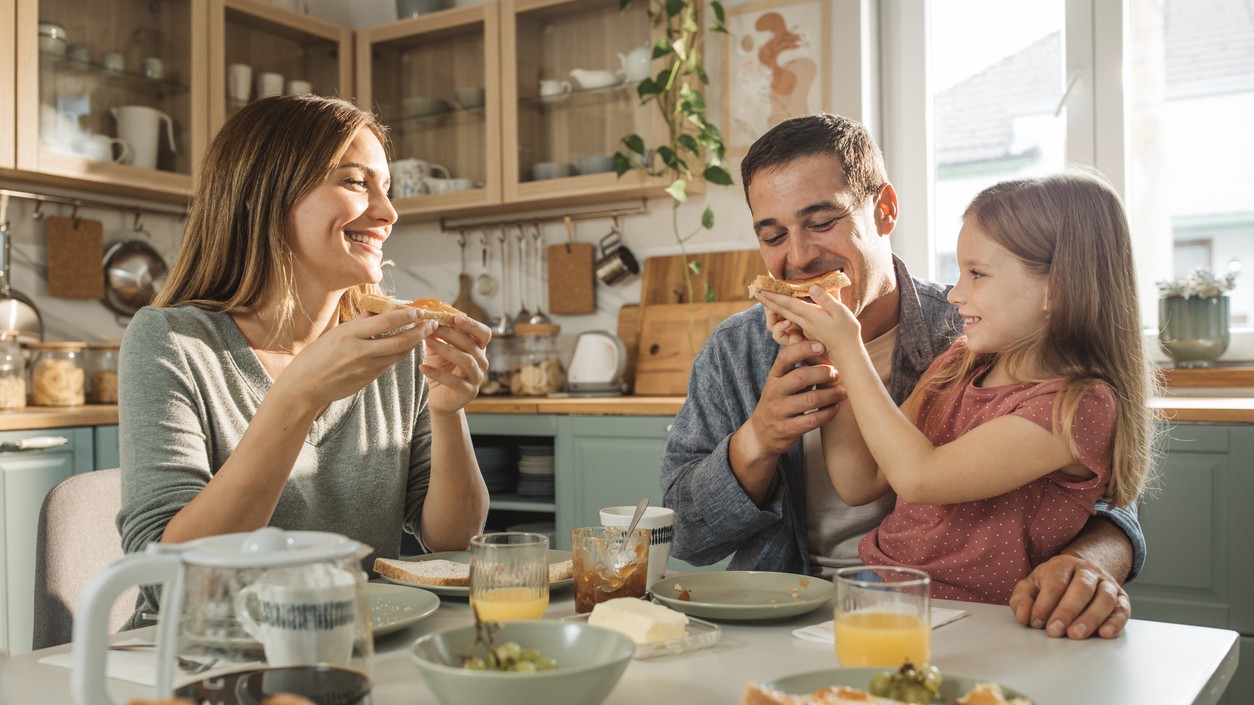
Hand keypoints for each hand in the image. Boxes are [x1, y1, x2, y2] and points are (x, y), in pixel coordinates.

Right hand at [279, 307, 434, 408]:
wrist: (304, 387)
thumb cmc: (316, 356)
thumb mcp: (335, 333)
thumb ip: (359, 323)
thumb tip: (379, 310)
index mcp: (349, 334)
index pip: (385, 322)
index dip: (406, 316)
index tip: (419, 311)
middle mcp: (359, 351)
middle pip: (399, 340)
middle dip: (420, 332)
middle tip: (432, 324)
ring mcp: (365, 367)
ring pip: (397, 354)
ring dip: (414, 343)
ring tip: (424, 333)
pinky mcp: (367, 379)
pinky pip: (389, 364)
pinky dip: (400, 354)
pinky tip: (406, 347)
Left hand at [419, 314, 490, 414]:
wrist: (439, 397)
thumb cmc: (441, 368)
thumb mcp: (439, 348)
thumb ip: (437, 334)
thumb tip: (428, 316)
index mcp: (478, 349)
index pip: (484, 333)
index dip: (472, 325)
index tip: (455, 318)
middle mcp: (482, 362)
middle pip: (472, 344)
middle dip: (451, 334)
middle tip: (432, 327)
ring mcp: (476, 378)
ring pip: (466, 360)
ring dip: (446, 349)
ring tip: (427, 342)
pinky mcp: (468, 392)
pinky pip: (454, 381)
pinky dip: (437, 373)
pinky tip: (422, 367)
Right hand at [744, 338, 844, 458]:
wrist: (762, 434)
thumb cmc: (781, 402)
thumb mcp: (781, 383)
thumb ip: (798, 369)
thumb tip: (826, 348)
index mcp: (773, 377)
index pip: (784, 357)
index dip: (803, 349)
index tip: (822, 346)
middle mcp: (774, 392)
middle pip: (800, 376)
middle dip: (823, 373)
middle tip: (837, 374)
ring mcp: (779, 412)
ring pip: (810, 399)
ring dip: (832, 394)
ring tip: (843, 392)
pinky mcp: (786, 429)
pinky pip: (813, 420)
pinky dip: (829, 413)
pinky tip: (835, 408)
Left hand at [755, 288, 861, 366]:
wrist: (847, 354)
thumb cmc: (847, 332)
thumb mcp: (841, 312)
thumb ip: (826, 299)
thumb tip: (812, 287)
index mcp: (810, 316)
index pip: (788, 304)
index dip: (775, 296)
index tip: (762, 290)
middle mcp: (804, 322)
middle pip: (782, 310)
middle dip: (768, 300)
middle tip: (756, 291)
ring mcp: (805, 328)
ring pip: (785, 315)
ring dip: (774, 306)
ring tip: (766, 298)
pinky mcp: (807, 332)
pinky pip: (792, 319)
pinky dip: (784, 312)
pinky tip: (782, 307)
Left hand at [1008, 553, 1129, 638]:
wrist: (1081, 573)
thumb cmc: (1052, 584)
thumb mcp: (1032, 585)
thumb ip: (1023, 599)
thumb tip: (1024, 616)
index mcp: (1064, 564)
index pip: (1056, 582)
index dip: (1045, 603)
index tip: (1036, 622)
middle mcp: (1088, 571)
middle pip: (1081, 588)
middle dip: (1067, 611)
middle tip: (1055, 630)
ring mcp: (1107, 584)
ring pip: (1105, 598)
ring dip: (1091, 618)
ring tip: (1076, 634)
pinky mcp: (1121, 599)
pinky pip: (1122, 609)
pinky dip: (1115, 622)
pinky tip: (1104, 634)